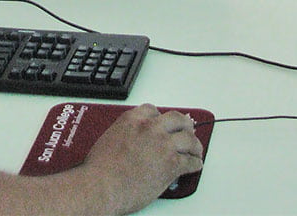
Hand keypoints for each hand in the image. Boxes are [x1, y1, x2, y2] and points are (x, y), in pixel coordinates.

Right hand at [80, 104, 203, 213]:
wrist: (102, 185)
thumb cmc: (100, 168)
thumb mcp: (109, 139)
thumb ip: (126, 134)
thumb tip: (135, 141)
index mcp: (132, 120)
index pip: (153, 110)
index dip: (160, 118)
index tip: (163, 123)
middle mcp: (150, 128)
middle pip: (177, 119)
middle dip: (184, 125)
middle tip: (187, 130)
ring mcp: (163, 145)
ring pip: (189, 139)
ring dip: (194, 145)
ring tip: (195, 150)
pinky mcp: (172, 164)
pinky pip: (191, 162)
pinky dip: (195, 164)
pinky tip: (195, 165)